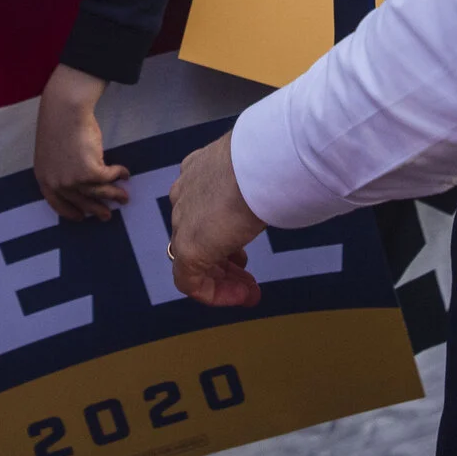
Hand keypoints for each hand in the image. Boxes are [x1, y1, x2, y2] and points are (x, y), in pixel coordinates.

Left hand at [34, 65, 131, 219]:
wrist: (65, 110)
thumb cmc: (58, 123)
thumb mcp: (52, 152)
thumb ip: (61, 168)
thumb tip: (80, 178)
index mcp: (44, 179)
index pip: (56, 203)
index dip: (70, 212)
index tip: (80, 217)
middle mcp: (58, 184)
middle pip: (81, 201)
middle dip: (96, 209)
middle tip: (106, 216)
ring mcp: (74, 180)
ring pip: (99, 192)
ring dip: (115, 195)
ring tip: (125, 198)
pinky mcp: (91, 172)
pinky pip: (109, 177)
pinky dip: (119, 174)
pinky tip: (125, 172)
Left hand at [167, 132, 265, 307]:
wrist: (263, 161)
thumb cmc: (270, 160)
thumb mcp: (257, 172)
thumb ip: (254, 185)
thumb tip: (274, 193)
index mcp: (198, 172)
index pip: (201, 211)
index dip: (223, 235)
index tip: (244, 251)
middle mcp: (185, 195)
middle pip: (197, 237)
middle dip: (224, 263)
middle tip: (248, 277)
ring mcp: (182, 220)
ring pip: (192, 260)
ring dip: (222, 279)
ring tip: (248, 291)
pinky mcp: (187, 246)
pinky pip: (190, 281)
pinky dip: (215, 293)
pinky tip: (241, 295)